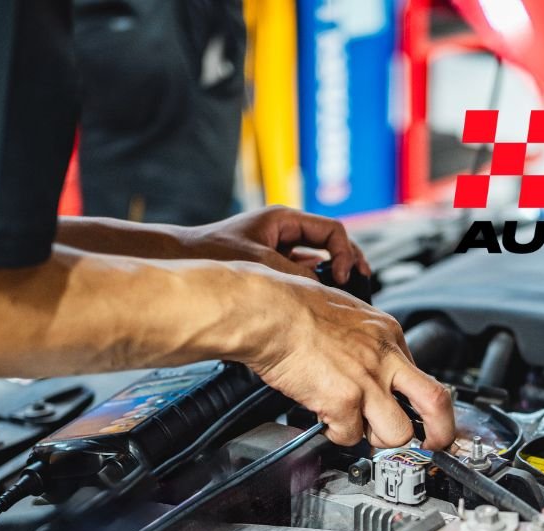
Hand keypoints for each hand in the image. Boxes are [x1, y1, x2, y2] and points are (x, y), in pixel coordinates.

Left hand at [184, 206, 370, 281]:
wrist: (183, 258)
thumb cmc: (212, 251)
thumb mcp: (259, 262)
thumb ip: (294, 275)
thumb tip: (322, 289)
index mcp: (284, 219)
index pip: (332, 230)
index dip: (344, 252)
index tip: (344, 275)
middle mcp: (284, 230)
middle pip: (331, 241)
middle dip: (348, 260)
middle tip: (361, 279)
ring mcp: (279, 247)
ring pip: (318, 257)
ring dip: (331, 273)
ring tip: (344, 291)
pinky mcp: (272, 264)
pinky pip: (302, 271)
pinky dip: (313, 282)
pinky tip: (317, 297)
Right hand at [231, 264, 454, 449]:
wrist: (270, 311)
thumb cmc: (294, 307)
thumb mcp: (348, 312)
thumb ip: (366, 342)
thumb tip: (369, 364)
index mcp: (388, 334)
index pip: (421, 376)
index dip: (416, 402)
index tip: (416, 414)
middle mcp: (384, 358)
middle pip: (435, 403)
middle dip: (440, 432)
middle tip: (434, 444)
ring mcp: (367, 381)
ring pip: (397, 433)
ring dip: (377, 438)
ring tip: (357, 425)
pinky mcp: (343, 401)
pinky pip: (350, 436)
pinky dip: (337, 434)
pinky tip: (325, 417)